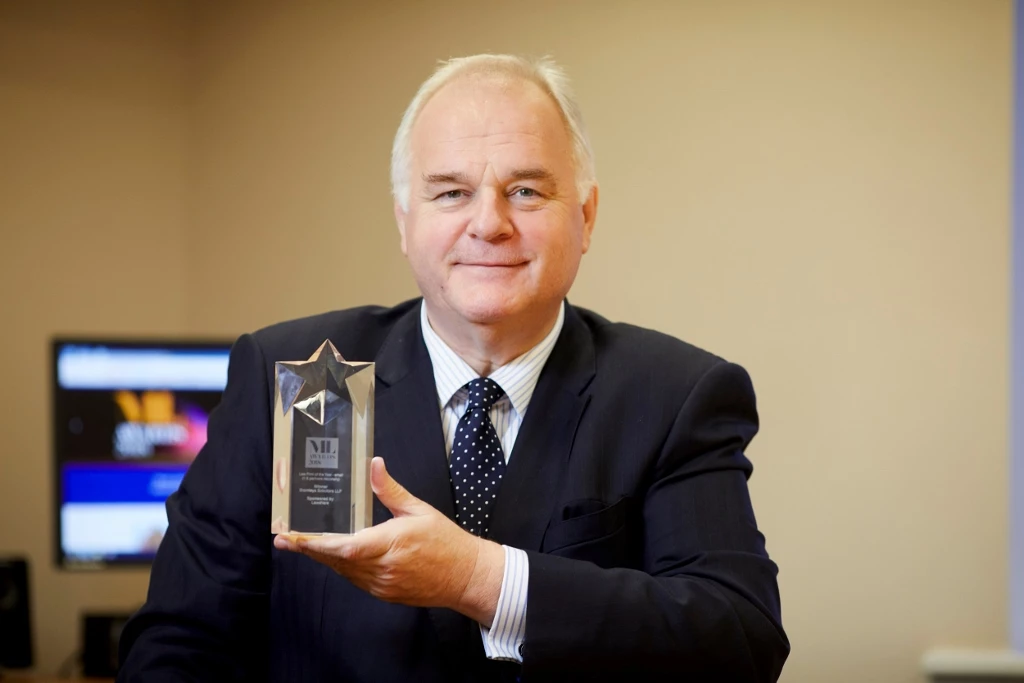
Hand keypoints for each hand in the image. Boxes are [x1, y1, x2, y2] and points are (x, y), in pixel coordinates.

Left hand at [274, 457, 504, 624]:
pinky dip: (343, 567)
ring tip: (303, 544)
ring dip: (325, 558)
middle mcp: (383, 568)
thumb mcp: (419, 510)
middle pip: (337, 560)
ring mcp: (382, 585)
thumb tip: (374, 464)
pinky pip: (356, 580)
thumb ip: (391, 490)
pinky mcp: (385, 594)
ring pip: (344, 571)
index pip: (345, 547)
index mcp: (391, 543)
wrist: (465, 576)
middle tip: (284, 540)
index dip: (316, 544)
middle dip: (309, 549)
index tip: (293, 538)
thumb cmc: (445, 541)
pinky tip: (335, 556)